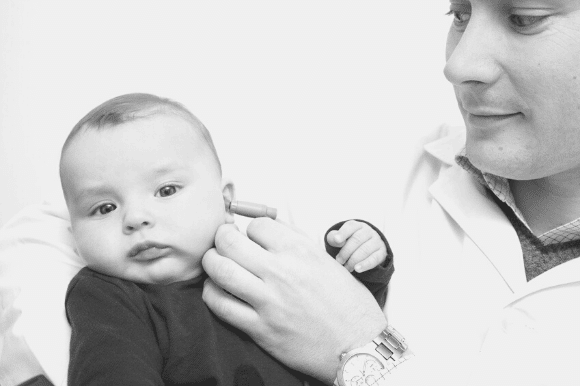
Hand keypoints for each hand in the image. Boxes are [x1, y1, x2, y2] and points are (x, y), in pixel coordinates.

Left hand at [202, 219, 387, 383]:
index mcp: (301, 251)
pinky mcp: (260, 329)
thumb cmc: (348, 303)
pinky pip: (221, 305)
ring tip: (216, 262)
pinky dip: (212, 293)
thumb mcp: (328, 261)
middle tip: (224, 243)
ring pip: (220, 271)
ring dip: (212, 262)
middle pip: (230, 242)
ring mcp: (269, 302)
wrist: (358, 345)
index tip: (252, 237)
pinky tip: (217, 290)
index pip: (256, 225)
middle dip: (221, 238)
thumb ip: (296, 242)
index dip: (251, 229)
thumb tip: (267, 229)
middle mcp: (282, 272)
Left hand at [326, 220, 387, 272]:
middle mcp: (368, 231)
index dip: (343, 233)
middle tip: (339, 261)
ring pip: (365, 249)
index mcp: (357, 225)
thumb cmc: (349, 243)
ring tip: (346, 268)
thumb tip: (336, 240)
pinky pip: (374, 259)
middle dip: (346, 251)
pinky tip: (357, 269)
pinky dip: (365, 264)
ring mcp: (376, 241)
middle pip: (357, 239)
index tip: (336, 240)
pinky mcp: (382, 252)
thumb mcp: (340, 238)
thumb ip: (333, 237)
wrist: (366, 250)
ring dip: (353, 260)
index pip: (350, 226)